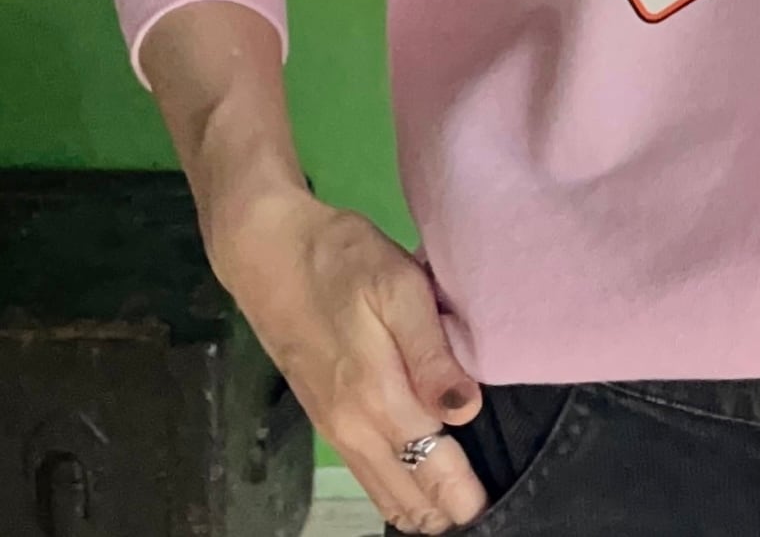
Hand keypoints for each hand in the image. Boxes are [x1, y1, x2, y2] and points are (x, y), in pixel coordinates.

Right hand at [210, 187, 485, 533]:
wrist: (270, 251)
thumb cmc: (343, 260)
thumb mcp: (399, 288)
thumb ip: (431, 354)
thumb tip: (465, 411)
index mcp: (376, 395)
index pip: (429, 462)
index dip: (460, 491)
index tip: (488, 504)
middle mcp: (352, 424)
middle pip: (403, 490)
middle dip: (441, 507)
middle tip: (479, 509)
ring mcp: (332, 423)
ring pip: (379, 486)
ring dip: (415, 504)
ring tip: (450, 510)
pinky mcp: (321, 412)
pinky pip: (361, 470)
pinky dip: (389, 486)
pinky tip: (408, 482)